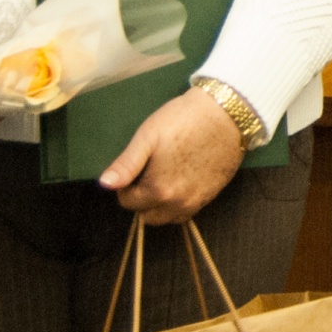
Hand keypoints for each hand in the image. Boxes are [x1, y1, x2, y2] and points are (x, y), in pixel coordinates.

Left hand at [99, 87, 245, 224]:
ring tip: (163, 178)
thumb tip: (105, 184)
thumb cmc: (183, 120)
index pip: (128, 202)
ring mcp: (197, 201)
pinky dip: (178, 204)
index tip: (134, 168)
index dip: (126, 185)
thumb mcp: (148, 136)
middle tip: (147, 174)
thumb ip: (126, 164)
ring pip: (168, 218)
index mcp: (157, 189)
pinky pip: (187, 212)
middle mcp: (177, 202)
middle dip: (142, 200)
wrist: (226, 113)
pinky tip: (181, 181)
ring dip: (160, 205)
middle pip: (147, 216)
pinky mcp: (212, 195)